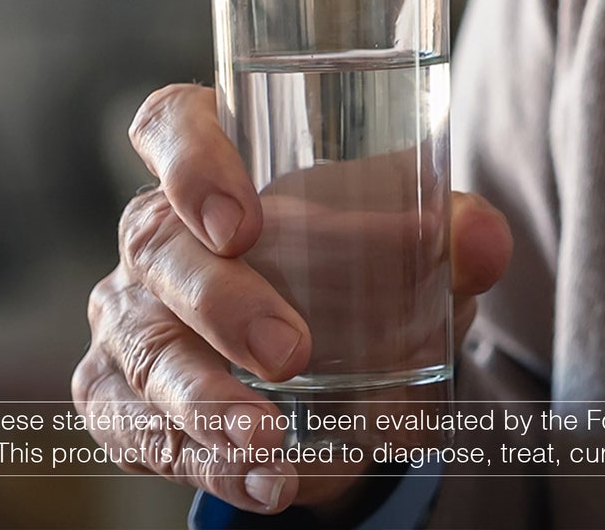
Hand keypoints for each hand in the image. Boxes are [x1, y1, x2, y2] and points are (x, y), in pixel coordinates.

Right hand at [72, 83, 512, 515]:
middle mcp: (157, 229)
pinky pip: (137, 430)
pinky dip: (201, 459)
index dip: (189, 160)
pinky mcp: (120, 396)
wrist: (339, 357)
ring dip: (206, 402)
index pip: (172, 124)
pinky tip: (262, 480)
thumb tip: (484, 241)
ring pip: (143, 349)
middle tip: (289, 352)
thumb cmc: (359, 261)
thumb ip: (450, 233)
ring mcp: (130, 313)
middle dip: (220, 303)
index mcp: (218, 157)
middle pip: (156, 245)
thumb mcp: (411, 242)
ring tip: (272, 445)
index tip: (240, 220)